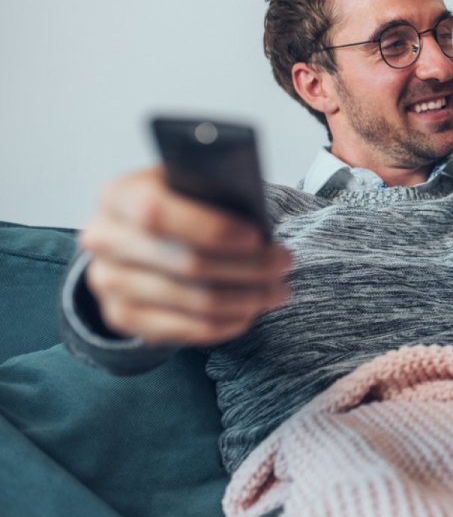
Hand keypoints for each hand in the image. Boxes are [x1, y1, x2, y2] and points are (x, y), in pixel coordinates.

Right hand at [78, 166, 290, 345]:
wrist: (132, 239)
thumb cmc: (174, 207)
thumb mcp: (187, 187)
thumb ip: (211, 194)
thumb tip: (256, 219)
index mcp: (118, 196)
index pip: (156, 213)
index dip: (211, 228)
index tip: (256, 236)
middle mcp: (103, 240)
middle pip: (186, 263)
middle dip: (248, 266)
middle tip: (284, 263)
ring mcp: (109, 283)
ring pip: (194, 300)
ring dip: (247, 297)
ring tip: (277, 289)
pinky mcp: (123, 317)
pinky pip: (187, 329)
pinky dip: (227, 322)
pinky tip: (251, 311)